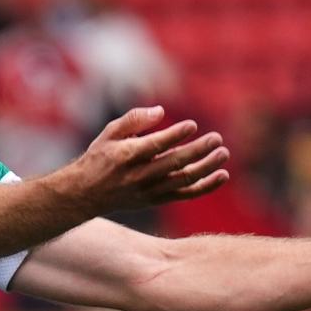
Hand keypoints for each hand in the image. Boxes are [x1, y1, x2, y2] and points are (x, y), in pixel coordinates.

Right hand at [60, 106, 229, 212]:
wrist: (87, 194)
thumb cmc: (100, 157)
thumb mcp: (109, 132)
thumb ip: (134, 119)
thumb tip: (161, 111)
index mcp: (127, 155)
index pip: (156, 145)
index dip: (175, 135)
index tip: (193, 125)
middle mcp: (139, 175)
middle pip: (175, 163)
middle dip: (198, 150)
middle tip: (217, 138)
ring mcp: (150, 190)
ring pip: (184, 180)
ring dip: (207, 167)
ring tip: (223, 153)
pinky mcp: (157, 200)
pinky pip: (186, 194)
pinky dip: (205, 186)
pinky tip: (221, 175)